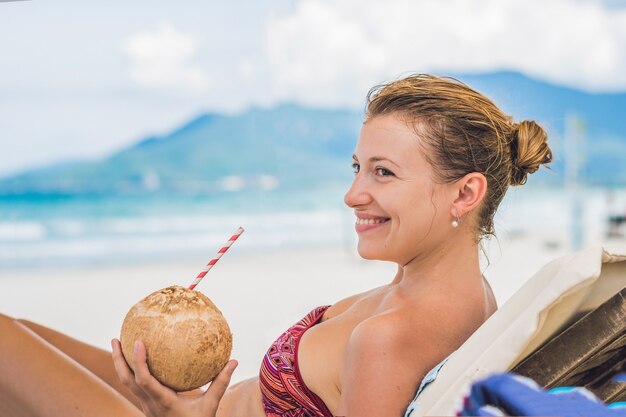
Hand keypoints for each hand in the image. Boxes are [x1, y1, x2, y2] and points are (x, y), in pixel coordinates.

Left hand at [111, 338, 236, 416]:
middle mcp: (150, 403)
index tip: (138, 341)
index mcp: (162, 401)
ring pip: (126, 384)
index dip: (138, 361)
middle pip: (126, 381)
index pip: (144, 381)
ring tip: (118, 344)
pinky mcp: (147, 405)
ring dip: (120, 364)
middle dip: (118, 359)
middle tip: (116, 338)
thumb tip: (233, 361)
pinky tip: (135, 359)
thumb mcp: (210, 405)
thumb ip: (220, 383)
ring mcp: (146, 405)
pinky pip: (134, 386)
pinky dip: (131, 371)